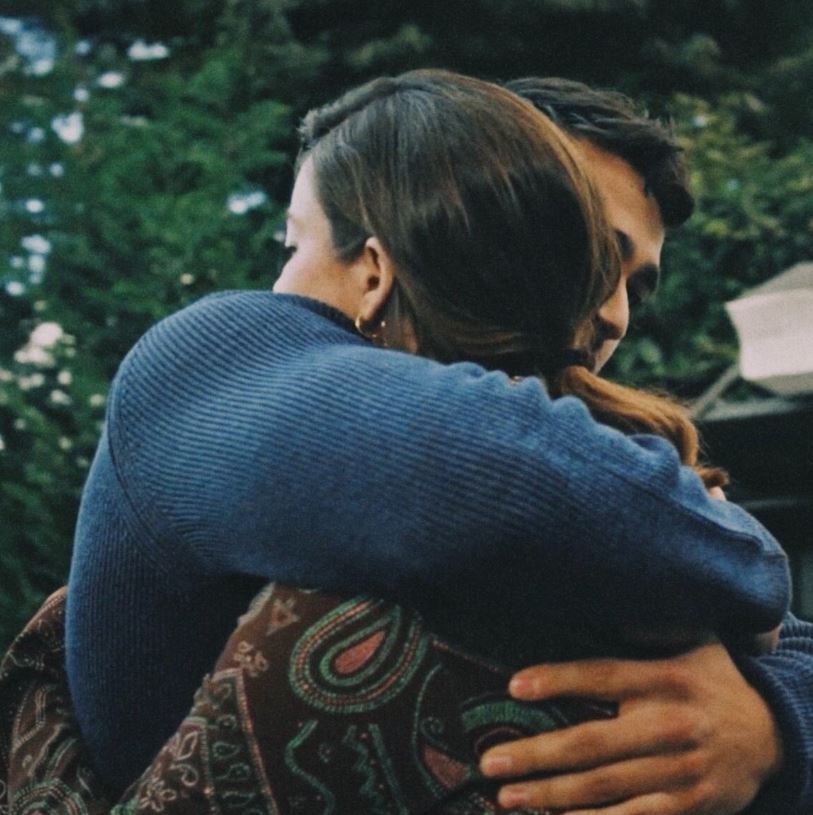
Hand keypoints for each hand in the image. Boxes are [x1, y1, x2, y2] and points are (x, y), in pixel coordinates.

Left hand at [480, 642, 782, 813]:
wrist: (775, 731)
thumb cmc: (714, 678)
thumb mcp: (692, 639)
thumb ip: (647, 627)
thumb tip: (595, 597)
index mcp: (665, 677)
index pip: (602, 675)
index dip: (558, 679)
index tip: (516, 684)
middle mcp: (670, 724)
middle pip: (592, 742)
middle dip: (537, 755)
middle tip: (491, 762)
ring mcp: (680, 770)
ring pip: (606, 787)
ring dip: (552, 795)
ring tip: (508, 796)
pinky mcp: (689, 805)